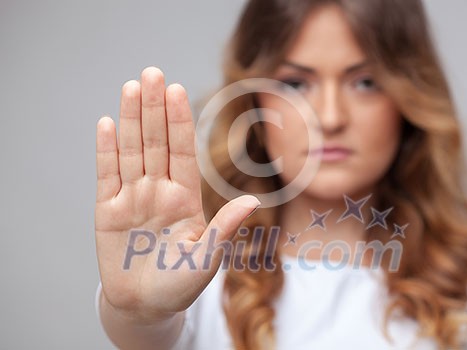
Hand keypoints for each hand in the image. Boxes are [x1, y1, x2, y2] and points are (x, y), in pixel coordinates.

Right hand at [95, 67, 258, 322]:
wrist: (146, 305)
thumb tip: (253, 201)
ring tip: (131, 87)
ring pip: (131, 151)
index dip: (179, 121)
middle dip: (154, 109)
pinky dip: (106, 150)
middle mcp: (159, 190)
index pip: (182, 151)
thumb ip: (224, 228)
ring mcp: (133, 197)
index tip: (178, 90)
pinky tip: (106, 123)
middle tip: (153, 73)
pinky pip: (107, 175)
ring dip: (130, 119)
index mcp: (185, 198)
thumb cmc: (180, 284)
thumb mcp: (207, 258)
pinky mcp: (108, 211)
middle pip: (156, 142)